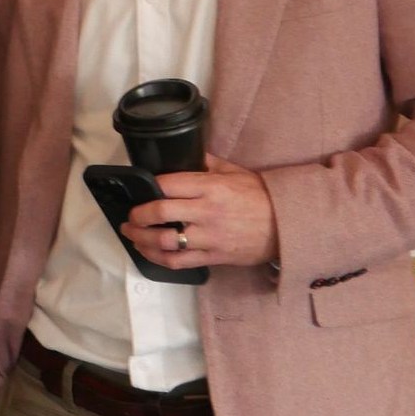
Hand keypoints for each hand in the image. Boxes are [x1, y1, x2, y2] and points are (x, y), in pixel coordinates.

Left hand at [123, 154, 278, 272]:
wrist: (285, 225)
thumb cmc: (259, 196)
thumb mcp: (234, 171)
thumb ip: (206, 163)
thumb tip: (186, 153)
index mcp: (210, 187)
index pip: (167, 184)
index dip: (148, 187)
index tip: (140, 190)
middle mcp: (205, 212)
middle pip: (159, 213)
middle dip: (137, 215)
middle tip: (129, 216)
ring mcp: (208, 237)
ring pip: (164, 242)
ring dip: (141, 239)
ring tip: (132, 234)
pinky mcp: (212, 257)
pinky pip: (178, 262)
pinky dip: (158, 259)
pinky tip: (149, 253)